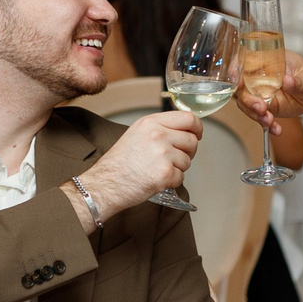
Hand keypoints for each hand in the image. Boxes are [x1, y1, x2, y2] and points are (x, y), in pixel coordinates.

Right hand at [77, 109, 199, 212]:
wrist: (105, 183)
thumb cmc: (120, 162)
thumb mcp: (137, 133)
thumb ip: (160, 128)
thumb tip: (185, 131)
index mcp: (151, 122)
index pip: (188, 118)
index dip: (197, 128)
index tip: (197, 135)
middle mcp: (158, 135)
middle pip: (192, 140)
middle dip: (188, 152)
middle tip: (172, 159)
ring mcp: (162, 154)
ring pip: (188, 161)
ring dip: (177, 168)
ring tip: (156, 169)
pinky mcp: (165, 173)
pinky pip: (181, 177)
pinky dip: (171, 182)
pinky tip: (155, 180)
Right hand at [237, 52, 302, 127]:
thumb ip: (298, 81)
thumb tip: (287, 81)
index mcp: (268, 60)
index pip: (244, 61)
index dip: (235, 70)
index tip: (238, 83)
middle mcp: (260, 76)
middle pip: (242, 87)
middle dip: (248, 100)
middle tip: (261, 109)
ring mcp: (262, 92)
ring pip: (247, 104)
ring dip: (255, 115)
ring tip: (269, 121)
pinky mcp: (268, 106)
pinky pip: (260, 116)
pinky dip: (266, 125)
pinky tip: (275, 129)